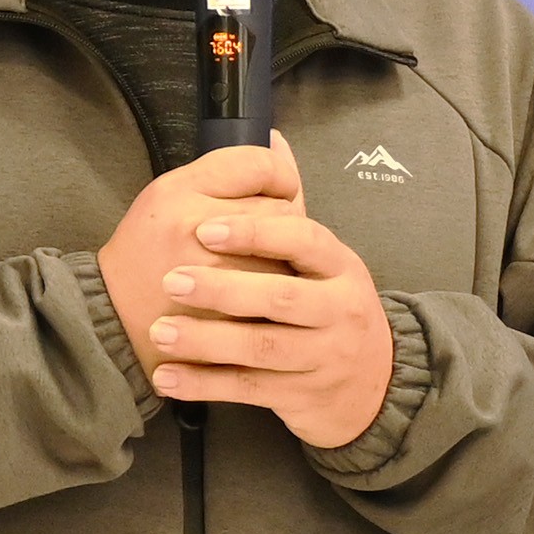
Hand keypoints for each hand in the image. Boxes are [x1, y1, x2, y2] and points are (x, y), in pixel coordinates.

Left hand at [106, 144, 392, 450]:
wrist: (372, 387)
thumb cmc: (330, 308)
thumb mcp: (324, 261)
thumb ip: (290, 207)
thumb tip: (271, 137)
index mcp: (341, 267)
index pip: (305, 240)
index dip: (256, 233)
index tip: (205, 228)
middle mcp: (339, 312)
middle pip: (281, 298)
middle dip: (223, 289)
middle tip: (171, 279)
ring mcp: (323, 358)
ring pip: (261, 349)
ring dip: (206, 340)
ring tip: (161, 331)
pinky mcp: (301, 396)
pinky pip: (248, 389)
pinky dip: (205, 384)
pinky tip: (167, 377)